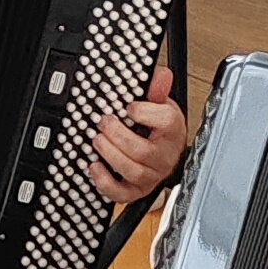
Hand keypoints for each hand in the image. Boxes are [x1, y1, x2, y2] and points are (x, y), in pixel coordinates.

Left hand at [88, 60, 188, 204]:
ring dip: (110, 154)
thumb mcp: (161, 106)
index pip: (166, 121)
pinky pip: (122, 194)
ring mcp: (150, 176)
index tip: (130, 106)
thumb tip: (160, 75)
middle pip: (143, 150)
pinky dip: (105, 182)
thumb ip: (158, 90)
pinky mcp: (136, 191)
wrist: (166, 155)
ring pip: (132, 171)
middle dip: (118, 135)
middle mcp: (164, 156)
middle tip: (104, 122)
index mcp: (172, 131)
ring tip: (97, 140)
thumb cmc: (162, 131)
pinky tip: (95, 167)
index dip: (145, 113)